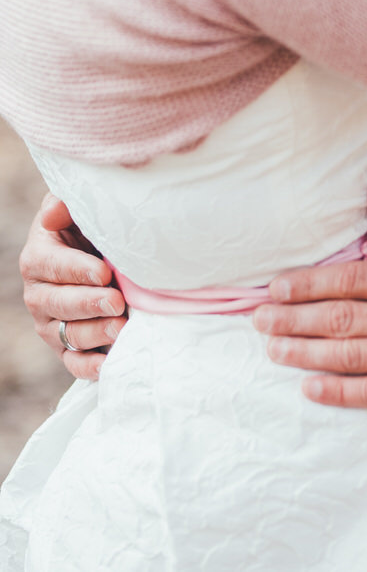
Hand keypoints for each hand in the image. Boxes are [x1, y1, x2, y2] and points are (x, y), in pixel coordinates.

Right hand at [20, 195, 126, 380]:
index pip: (52, 266)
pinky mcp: (65, 348)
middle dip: (88, 304)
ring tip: (121, 327)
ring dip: (94, 334)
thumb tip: (51, 213)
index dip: (77, 270)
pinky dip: (90, 367)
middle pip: (58, 304)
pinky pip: (73, 363)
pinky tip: (110, 364)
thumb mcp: (80, 207)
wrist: (102, 251)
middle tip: (117, 301)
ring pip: (67, 334)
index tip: (104, 272)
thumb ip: (65, 204)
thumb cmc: (91, 223)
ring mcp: (50, 324)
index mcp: (38, 258)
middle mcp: (38, 294)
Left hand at [253, 183, 366, 417]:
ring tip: (273, 351)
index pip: (353, 280)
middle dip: (293, 320)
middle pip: (342, 319)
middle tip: (257, 322)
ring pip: (351, 357)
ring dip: (305, 355)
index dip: (308, 284)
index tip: (275, 288)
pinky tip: (311, 387)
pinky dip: (340, 392)